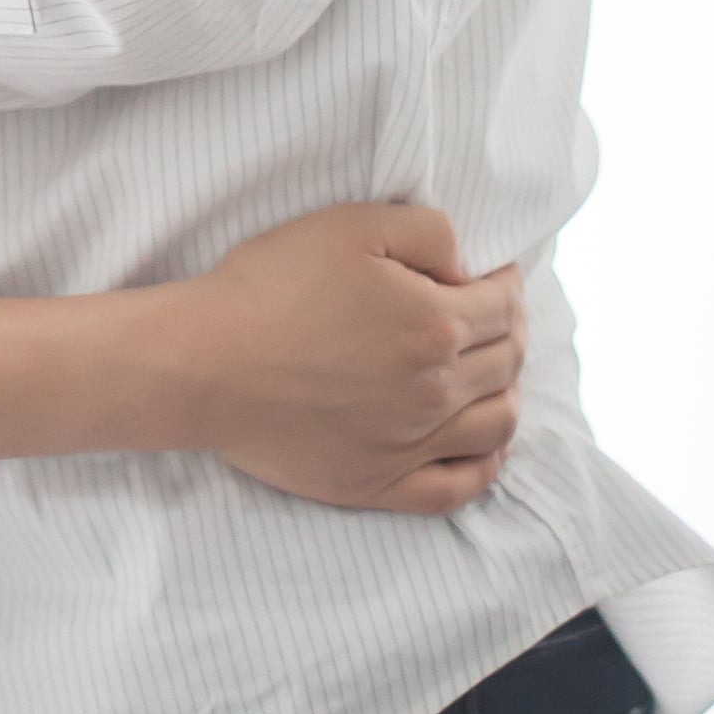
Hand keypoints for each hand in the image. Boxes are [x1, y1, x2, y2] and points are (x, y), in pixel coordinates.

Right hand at [165, 204, 524, 516]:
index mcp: (435, 324)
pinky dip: (484, 465)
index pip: (505, 306)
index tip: (492, 276)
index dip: (506, 285)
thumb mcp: (352, 225)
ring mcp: (410, 444)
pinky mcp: (379, 483)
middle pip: (508, 363)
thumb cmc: (270, 287)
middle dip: (509, 332)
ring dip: (506, 392)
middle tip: (489, 317)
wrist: (204, 362)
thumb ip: (429, 233)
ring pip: (498, 425)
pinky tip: (479, 445)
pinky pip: (458, 488)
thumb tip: (470, 268)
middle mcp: (435, 390)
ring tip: (487, 374)